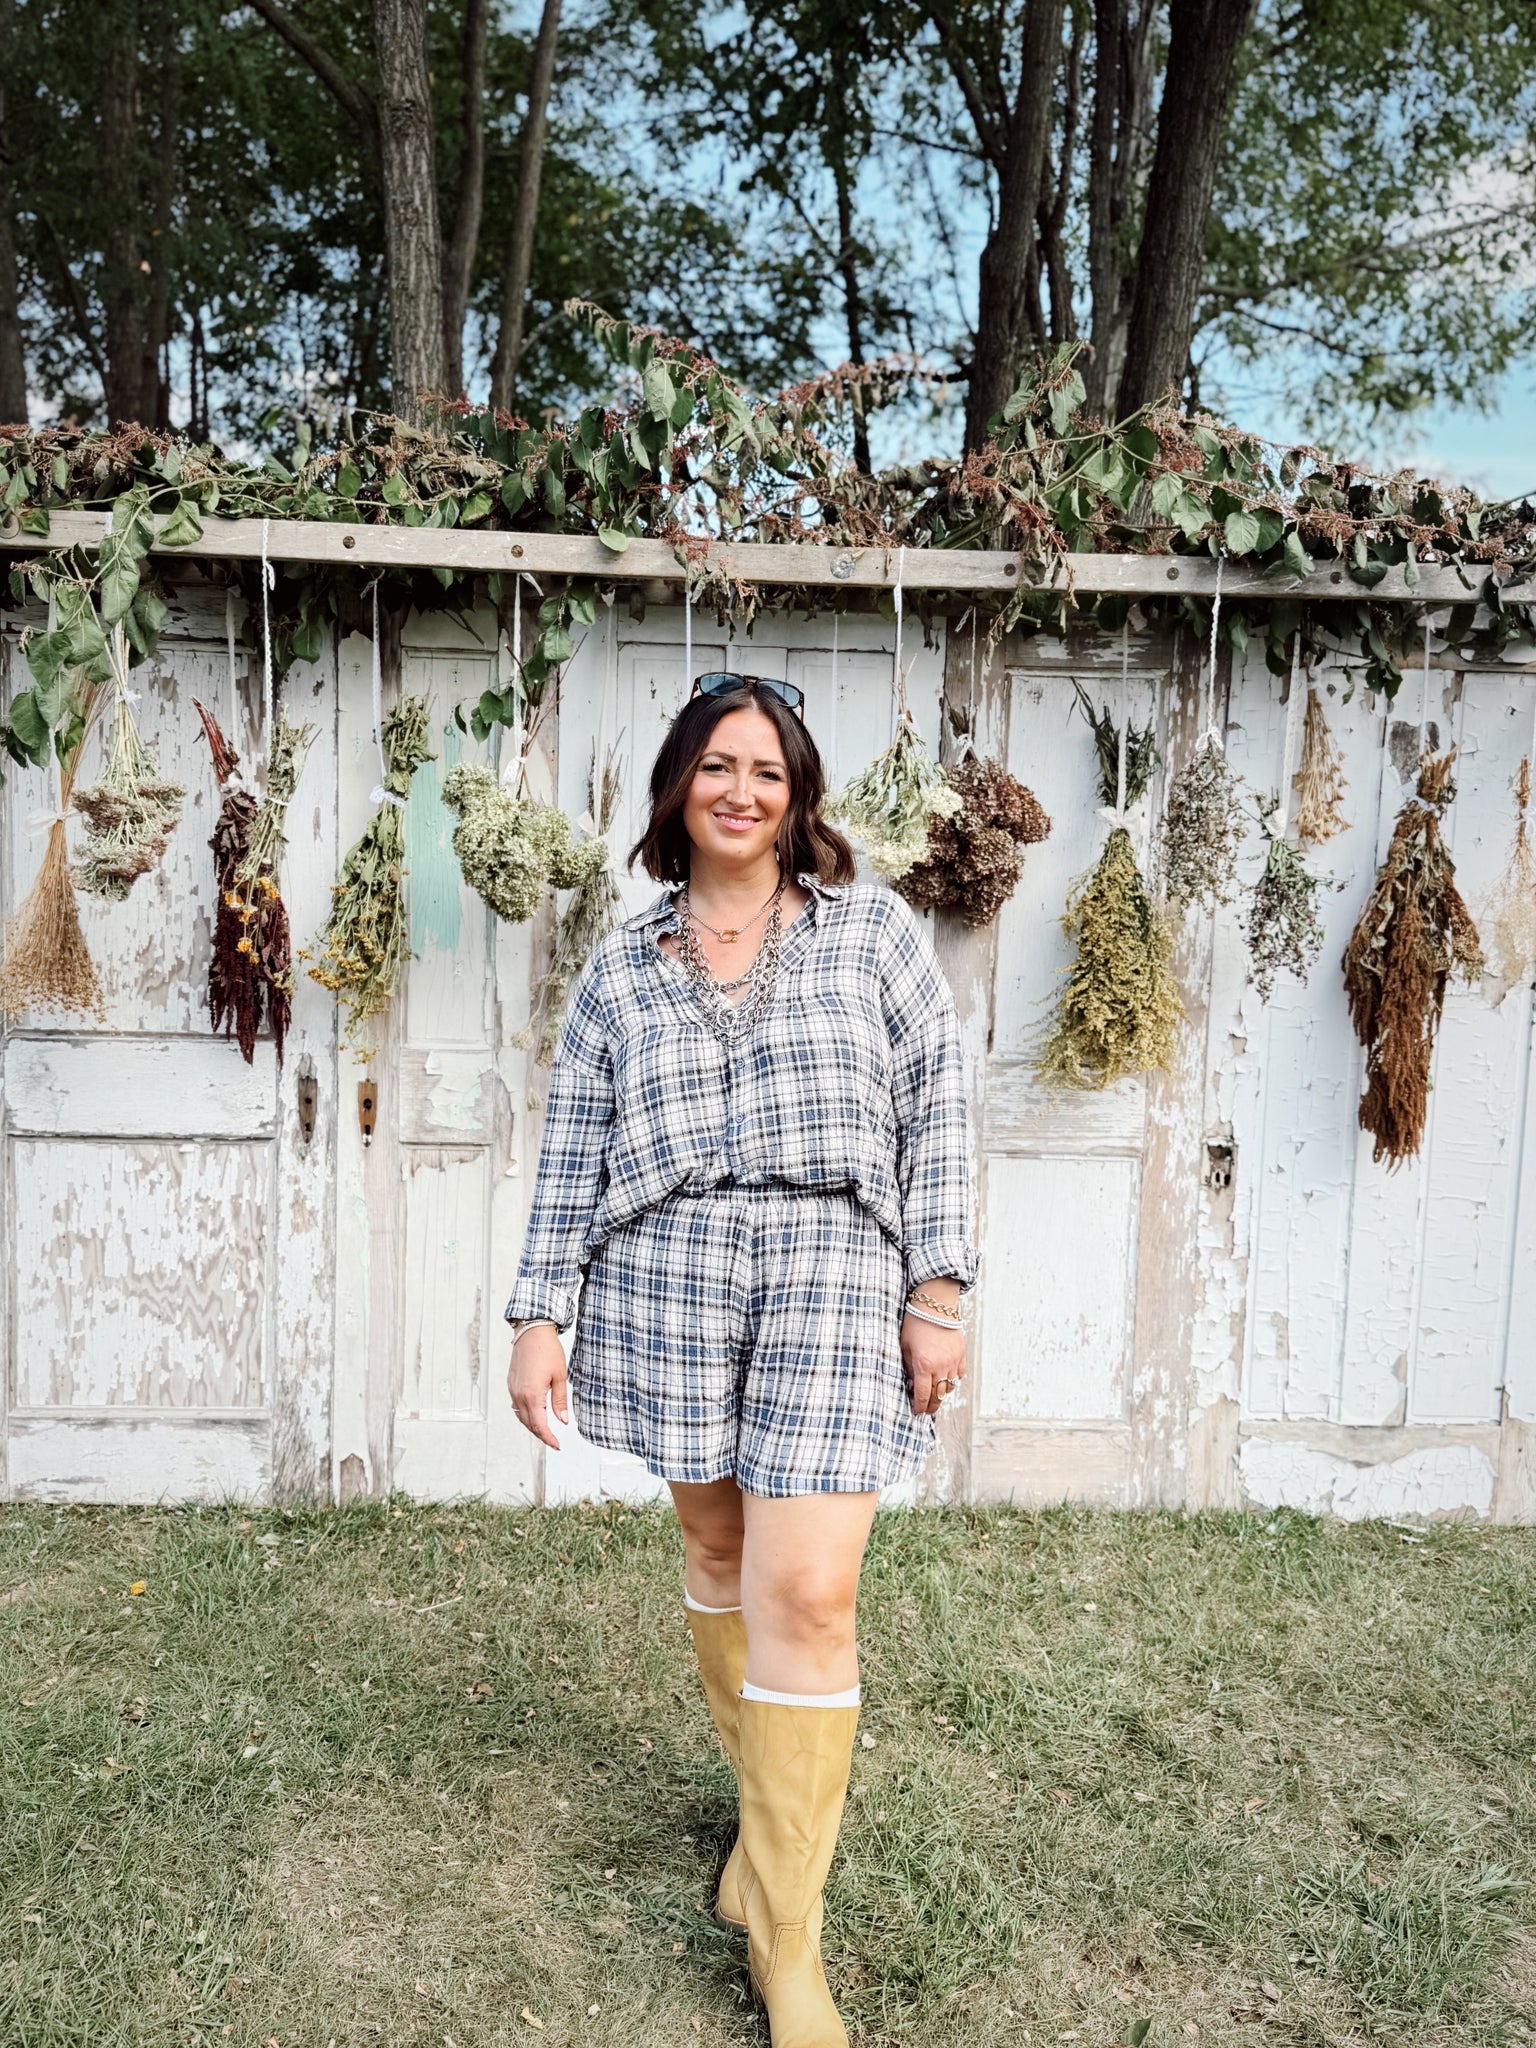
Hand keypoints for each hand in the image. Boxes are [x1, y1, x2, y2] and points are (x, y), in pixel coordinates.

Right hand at [507, 1326, 568, 1448]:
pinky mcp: (511, 1384)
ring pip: (520, 1416)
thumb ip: (560, 1401)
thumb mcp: (560, 1377)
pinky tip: (535, 1414)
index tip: (557, 1445)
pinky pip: (516, 1406)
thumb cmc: (548, 1350)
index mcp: (532, 1394)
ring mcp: (513, 1390)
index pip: (539, 1425)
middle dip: (541, 1434)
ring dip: (532, 1425)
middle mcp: (519, 1394)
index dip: (548, 1438)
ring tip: (546, 1430)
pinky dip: (525, 1414)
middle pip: (528, 1424)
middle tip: (554, 1441)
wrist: (532, 1331)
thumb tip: (563, 1421)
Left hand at [900, 1309, 965, 1417]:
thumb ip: (908, 1366)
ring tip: (934, 1395)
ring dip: (941, 1393)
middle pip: (937, 1396)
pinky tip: (945, 1379)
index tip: (916, 1411)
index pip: (922, 1395)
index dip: (919, 1407)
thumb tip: (911, 1382)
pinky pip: (959, 1375)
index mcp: (923, 1365)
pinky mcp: (961, 1355)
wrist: (935, 1305)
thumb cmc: (915, 1323)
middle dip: (931, 1406)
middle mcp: (940, 1366)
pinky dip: (952, 1380)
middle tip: (926, 1410)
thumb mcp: (904, 1346)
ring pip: (949, 1387)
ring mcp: (953, 1362)